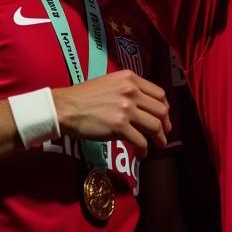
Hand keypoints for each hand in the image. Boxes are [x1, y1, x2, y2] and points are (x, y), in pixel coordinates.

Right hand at [52, 70, 170, 154]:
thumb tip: (143, 105)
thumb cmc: (84, 96)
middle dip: (166, 124)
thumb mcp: (111, 82)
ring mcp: (126, 109)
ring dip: (160, 138)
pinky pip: (140, 140)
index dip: (165, 107)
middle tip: (164, 133)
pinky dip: (144, 149)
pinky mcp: (119, 126)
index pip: (159, 93)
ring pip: (154, 125)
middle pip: (161, 110)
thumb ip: (128, 89)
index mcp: (130, 78)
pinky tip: (141, 153)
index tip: (164, 117)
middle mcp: (131, 91)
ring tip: (159, 145)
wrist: (65, 107)